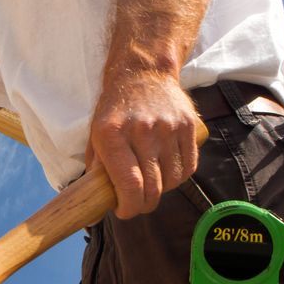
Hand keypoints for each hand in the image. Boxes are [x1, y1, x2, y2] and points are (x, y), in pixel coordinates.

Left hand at [90, 71, 201, 218]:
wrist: (143, 73)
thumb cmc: (115, 109)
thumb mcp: (95, 134)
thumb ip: (96, 170)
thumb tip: (94, 207)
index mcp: (112, 134)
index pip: (129, 185)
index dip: (128, 208)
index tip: (123, 211)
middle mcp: (141, 131)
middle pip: (153, 188)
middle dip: (144, 205)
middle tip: (137, 203)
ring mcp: (168, 128)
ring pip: (173, 180)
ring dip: (163, 190)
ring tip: (152, 183)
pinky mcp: (188, 126)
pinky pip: (189, 167)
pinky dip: (179, 177)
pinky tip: (167, 172)